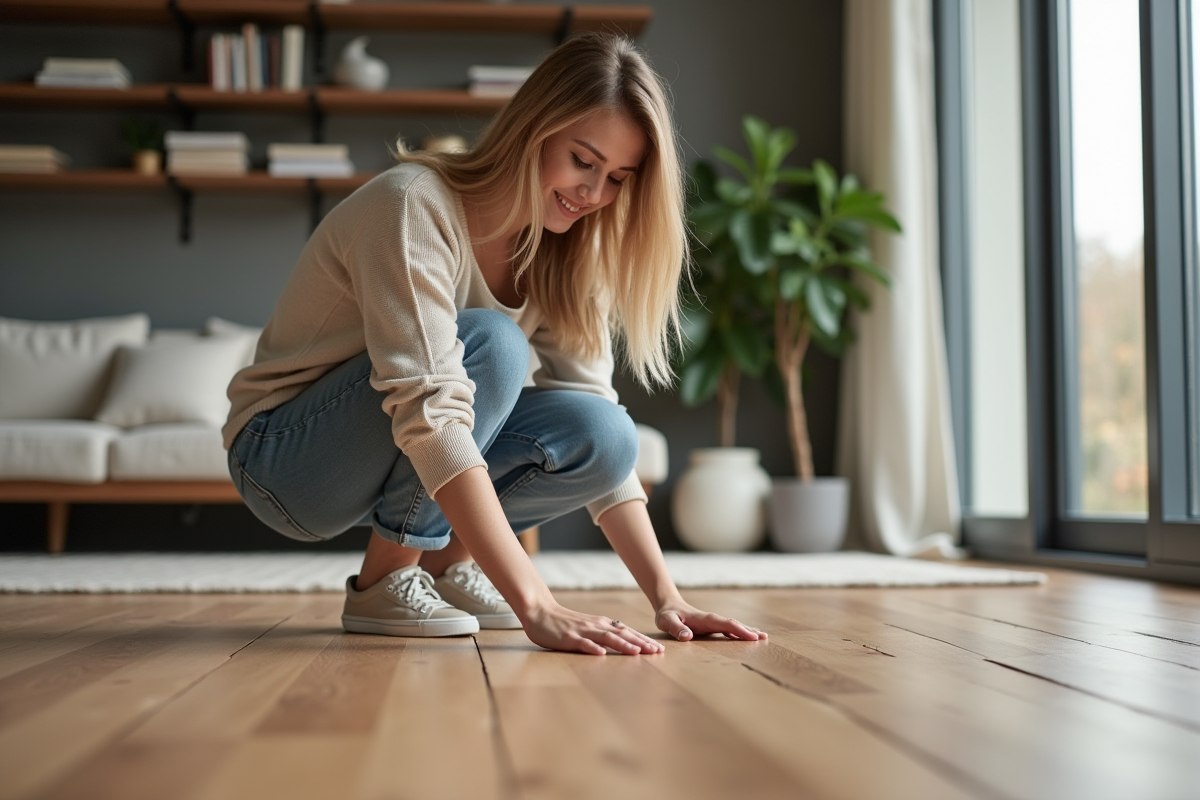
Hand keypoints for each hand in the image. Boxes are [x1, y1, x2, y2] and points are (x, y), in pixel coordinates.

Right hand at [522, 601, 664, 655]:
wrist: (540, 612)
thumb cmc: (564, 622)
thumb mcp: (589, 626)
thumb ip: (604, 633)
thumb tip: (623, 639)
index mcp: (602, 624)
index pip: (627, 632)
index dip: (644, 640)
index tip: (659, 649)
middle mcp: (596, 626)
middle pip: (623, 635)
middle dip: (641, 643)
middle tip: (658, 652)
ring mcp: (583, 631)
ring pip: (607, 638)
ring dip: (623, 645)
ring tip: (637, 652)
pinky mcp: (569, 638)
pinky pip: (582, 643)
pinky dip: (593, 648)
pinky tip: (601, 654)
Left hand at [655, 601, 765, 641]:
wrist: (668, 606)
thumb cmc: (667, 615)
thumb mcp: (667, 621)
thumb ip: (676, 629)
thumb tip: (688, 637)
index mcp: (705, 619)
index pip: (725, 624)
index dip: (739, 630)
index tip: (751, 636)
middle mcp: (712, 620)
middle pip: (733, 624)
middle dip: (749, 630)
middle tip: (764, 638)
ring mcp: (713, 623)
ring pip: (733, 626)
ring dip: (747, 631)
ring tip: (763, 637)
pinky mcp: (712, 627)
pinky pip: (729, 630)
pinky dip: (739, 633)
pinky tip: (747, 637)